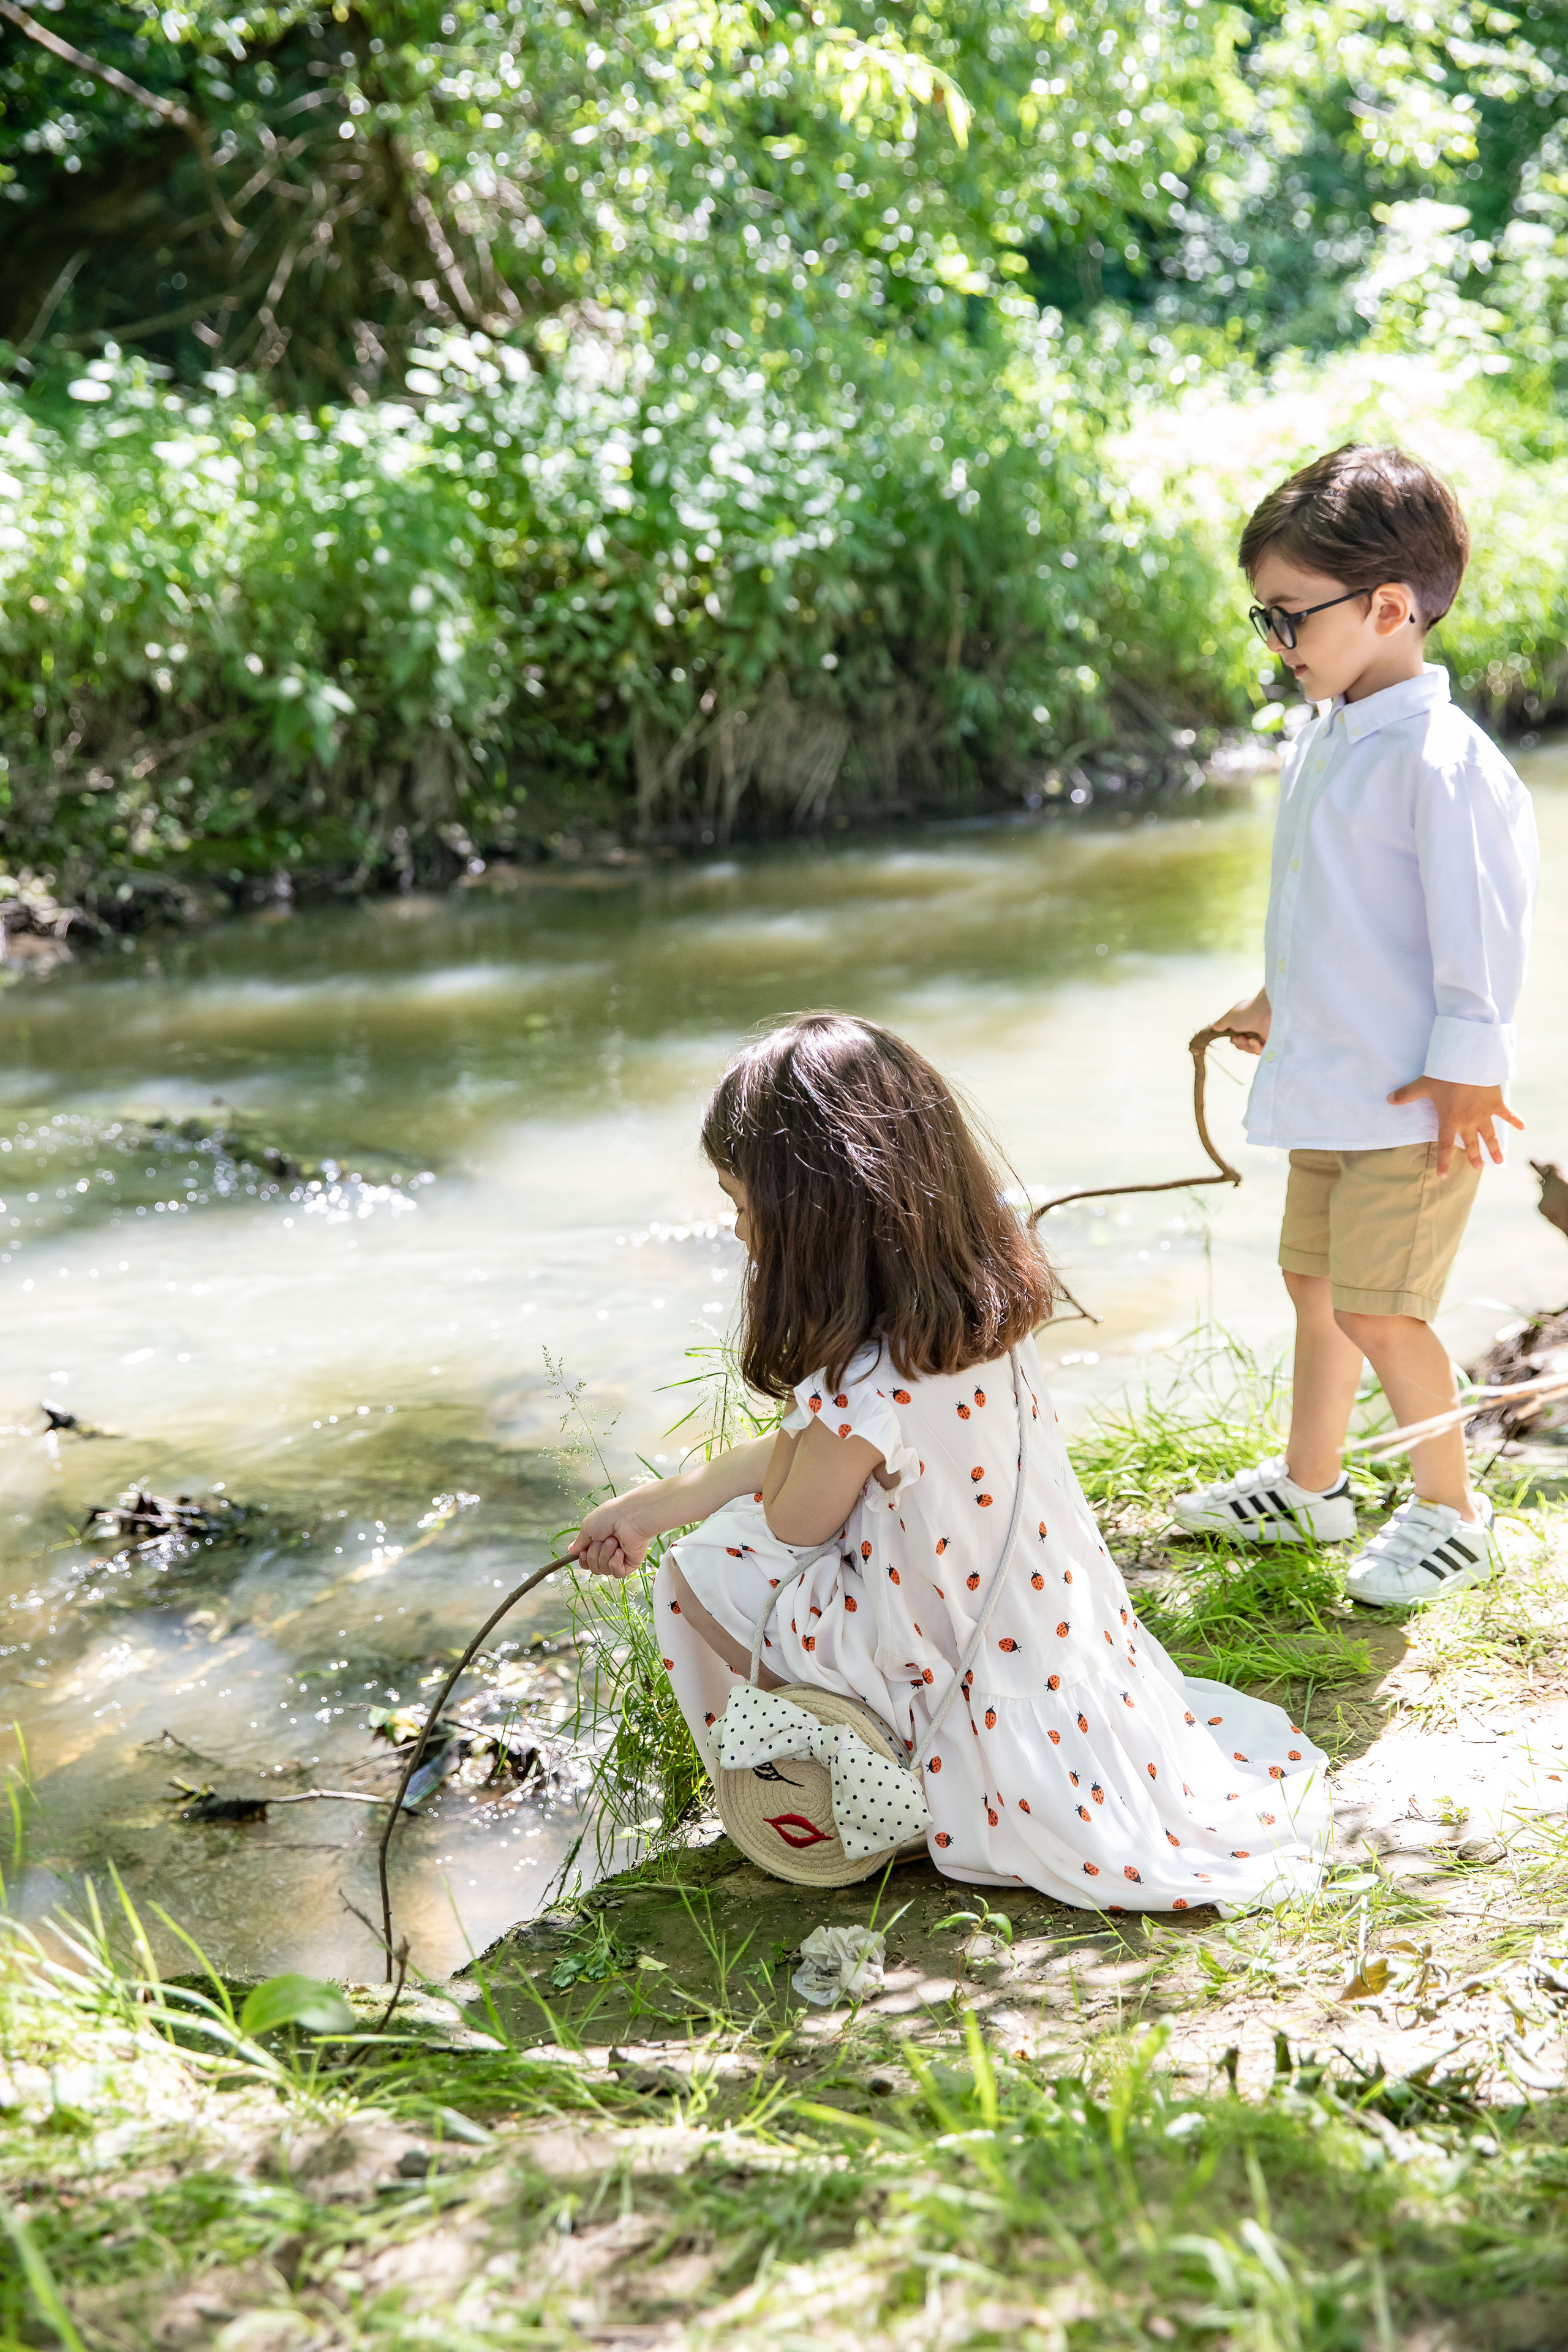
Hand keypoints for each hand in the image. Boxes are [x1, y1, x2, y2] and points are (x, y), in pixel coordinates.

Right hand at [568, 1490, 662, 1579]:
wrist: (630, 1516)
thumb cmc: (610, 1516)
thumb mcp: (587, 1527)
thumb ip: (579, 1542)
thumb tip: (572, 1550)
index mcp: (598, 1541)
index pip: (586, 1561)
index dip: (583, 1559)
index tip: (583, 1550)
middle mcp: (608, 1551)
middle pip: (593, 1567)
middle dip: (594, 1554)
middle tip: (602, 1539)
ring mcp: (619, 1558)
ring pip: (603, 1570)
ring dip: (605, 1555)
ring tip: (613, 1541)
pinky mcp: (629, 1564)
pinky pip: (616, 1573)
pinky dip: (615, 1562)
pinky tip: (620, 1550)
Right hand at [1211, 987, 1270, 1056]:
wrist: (1265, 1012)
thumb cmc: (1247, 1012)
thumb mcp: (1229, 1017)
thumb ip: (1221, 1024)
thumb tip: (1214, 1027)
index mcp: (1244, 1020)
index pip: (1237, 1035)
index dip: (1233, 1039)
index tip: (1232, 1038)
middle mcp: (1253, 1027)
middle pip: (1243, 1044)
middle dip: (1239, 1044)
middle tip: (1240, 1038)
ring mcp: (1262, 1034)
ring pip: (1250, 1049)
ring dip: (1246, 1046)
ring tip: (1247, 1039)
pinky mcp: (1270, 1041)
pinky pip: (1260, 1051)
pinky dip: (1255, 1048)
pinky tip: (1254, 1041)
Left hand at [1386, 1076, 1523, 1175]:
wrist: (1468, 1063)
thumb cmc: (1444, 1075)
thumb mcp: (1423, 1085)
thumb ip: (1406, 1094)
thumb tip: (1388, 1099)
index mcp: (1449, 1121)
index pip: (1444, 1146)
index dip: (1443, 1162)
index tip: (1443, 1176)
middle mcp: (1468, 1122)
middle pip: (1471, 1144)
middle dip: (1474, 1157)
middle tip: (1477, 1168)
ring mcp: (1484, 1114)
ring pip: (1490, 1135)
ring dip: (1495, 1148)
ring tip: (1499, 1161)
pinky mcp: (1496, 1103)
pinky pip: (1507, 1114)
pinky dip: (1516, 1120)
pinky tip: (1523, 1127)